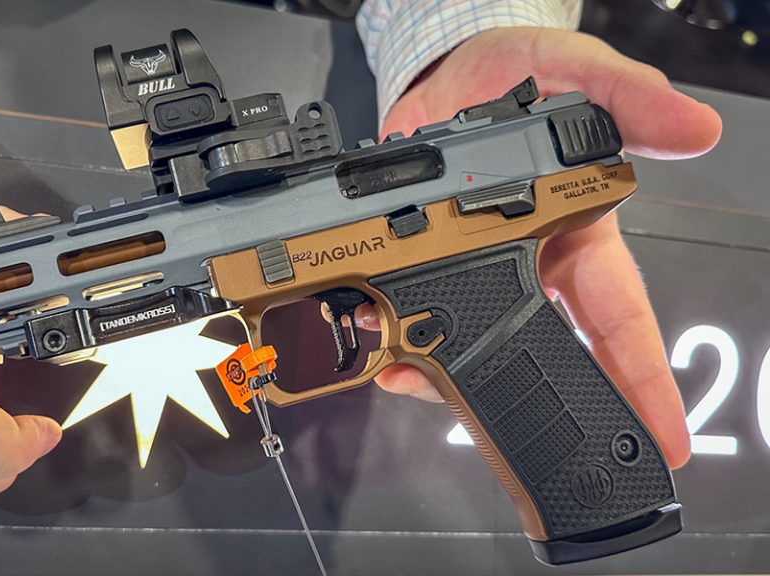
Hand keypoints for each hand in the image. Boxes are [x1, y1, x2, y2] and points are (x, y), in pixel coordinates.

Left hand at [367, 27, 721, 468]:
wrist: (447, 75)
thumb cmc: (523, 78)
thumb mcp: (580, 76)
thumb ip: (629, 102)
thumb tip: (695, 130)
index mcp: (576, 235)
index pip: (620, 316)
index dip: (642, 379)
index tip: (660, 438)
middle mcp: (522, 265)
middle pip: (530, 350)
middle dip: (516, 396)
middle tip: (512, 436)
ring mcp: (465, 271)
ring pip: (462, 346)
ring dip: (437, 374)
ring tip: (412, 379)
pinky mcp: (413, 265)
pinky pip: (407, 319)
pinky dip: (393, 342)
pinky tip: (383, 353)